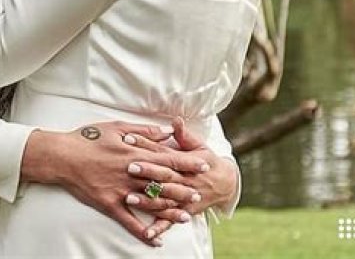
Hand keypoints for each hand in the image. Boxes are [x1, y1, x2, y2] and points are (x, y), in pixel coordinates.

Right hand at [21, 121, 211, 247]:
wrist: (64, 156)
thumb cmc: (89, 138)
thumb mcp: (118, 126)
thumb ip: (144, 130)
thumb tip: (166, 130)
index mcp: (135, 152)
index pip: (168, 159)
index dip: (187, 163)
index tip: (203, 165)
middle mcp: (131, 173)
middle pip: (163, 183)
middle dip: (184, 188)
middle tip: (200, 194)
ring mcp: (121, 190)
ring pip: (151, 203)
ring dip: (170, 210)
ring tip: (186, 216)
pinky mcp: (110, 204)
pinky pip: (129, 221)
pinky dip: (143, 232)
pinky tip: (155, 240)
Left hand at [124, 118, 238, 239]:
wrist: (225, 183)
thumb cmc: (206, 159)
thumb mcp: (198, 144)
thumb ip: (184, 134)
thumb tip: (176, 120)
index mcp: (186, 161)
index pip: (163, 151)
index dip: (146, 144)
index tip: (129, 138)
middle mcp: (186, 180)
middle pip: (164, 175)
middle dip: (147, 171)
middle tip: (129, 166)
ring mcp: (185, 197)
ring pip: (165, 199)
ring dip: (148, 200)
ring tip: (129, 198)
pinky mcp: (185, 211)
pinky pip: (171, 221)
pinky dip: (160, 228)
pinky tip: (147, 234)